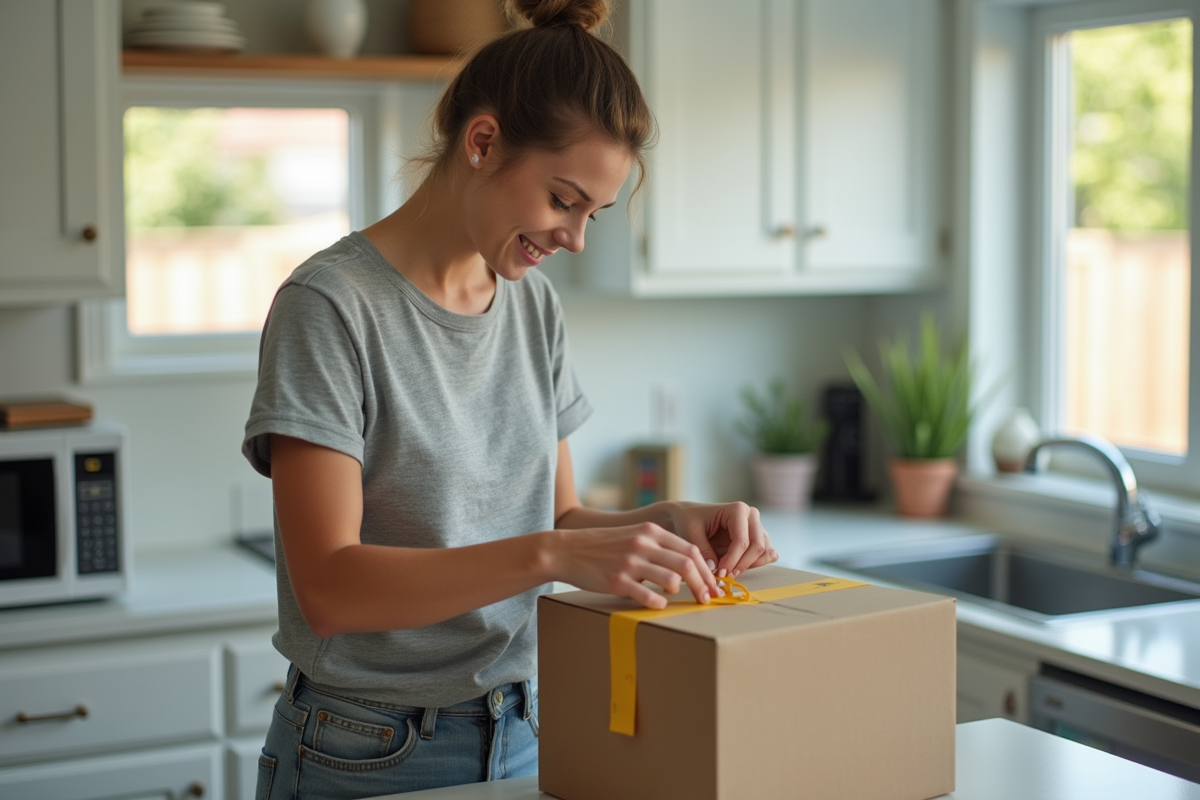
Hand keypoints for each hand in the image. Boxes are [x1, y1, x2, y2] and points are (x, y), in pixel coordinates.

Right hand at [549, 523, 721, 608]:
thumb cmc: (603, 546)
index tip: (713, 584)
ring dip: (680, 592)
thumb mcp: (632, 535)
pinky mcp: (617, 581)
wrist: (567, 550)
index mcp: (650, 532)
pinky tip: (658, 604)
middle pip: (688, 565)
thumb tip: (686, 564)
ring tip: (677, 598)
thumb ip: (657, 545)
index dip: (707, 569)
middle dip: (703, 584)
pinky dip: (659, 604)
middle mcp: (643, 544)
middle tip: (708, 598)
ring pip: (672, 580)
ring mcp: (630, 563)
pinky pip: (648, 597)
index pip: (691, 549)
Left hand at [668, 502, 777, 578]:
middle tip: (724, 576)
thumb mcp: (691, 533)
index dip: (731, 561)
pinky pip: (765, 554)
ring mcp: (757, 526)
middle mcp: (751, 515)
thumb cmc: (689, 520)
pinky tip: (737, 568)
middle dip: (741, 565)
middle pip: (758, 547)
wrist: (687, 516)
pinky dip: (754, 564)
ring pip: (764, 552)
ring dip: (749, 566)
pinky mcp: (757, 537)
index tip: (718, 573)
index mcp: (737, 510)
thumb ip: (703, 550)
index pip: (742, 541)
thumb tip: (714, 570)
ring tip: (729, 572)